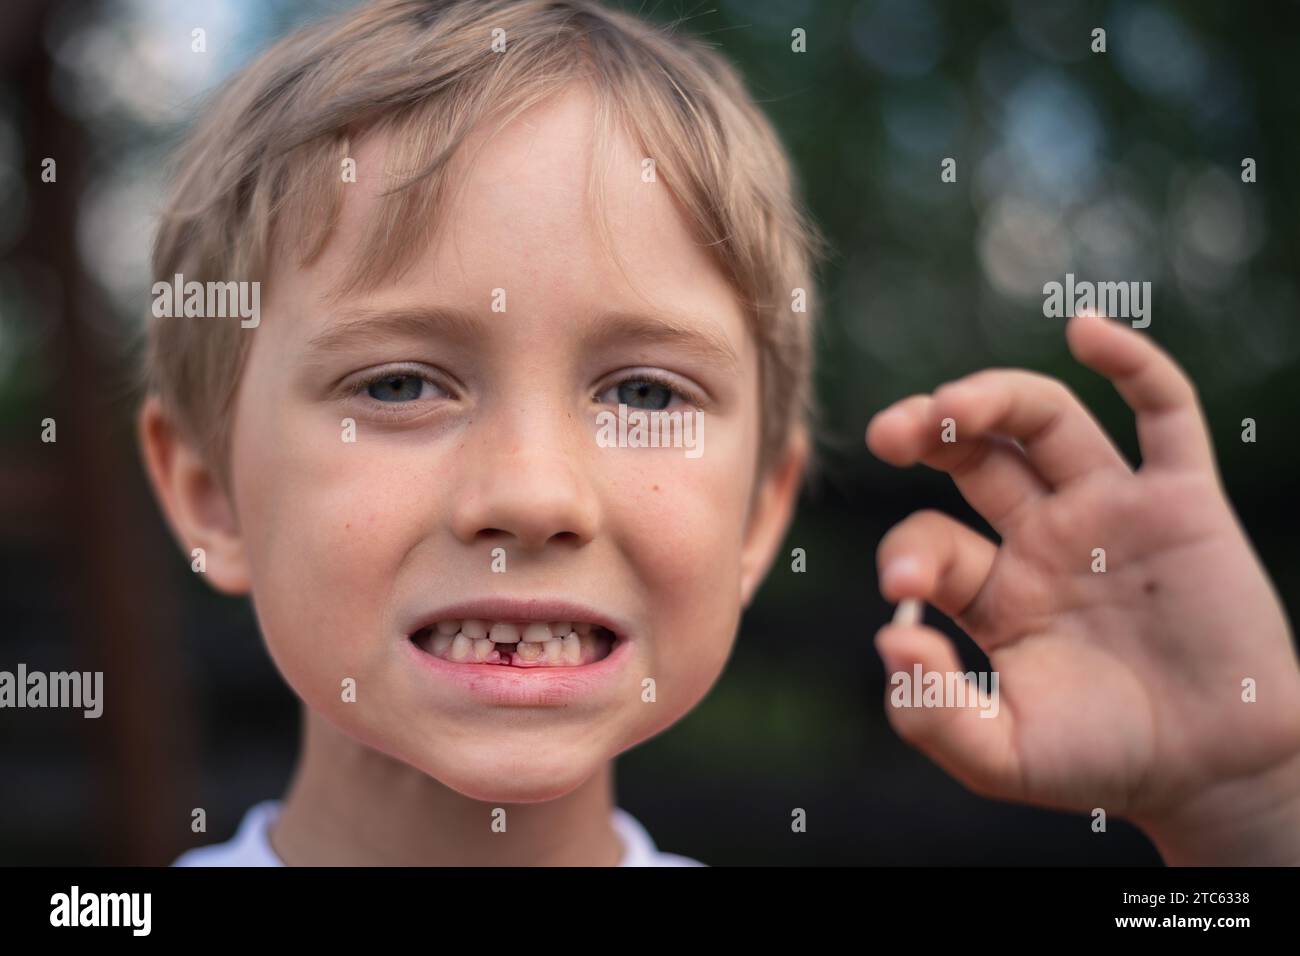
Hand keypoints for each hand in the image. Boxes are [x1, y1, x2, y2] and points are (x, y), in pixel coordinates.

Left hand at [865, 312, 1299, 863]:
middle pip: (975, 454)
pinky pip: (1164, 414)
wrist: (1215, 773)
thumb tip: (889, 636)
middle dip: (927, 430)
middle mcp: (1043, 536)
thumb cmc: (1102, 760)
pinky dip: (1133, 366)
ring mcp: (1110, 511)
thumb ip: (932, 712)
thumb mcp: (1002, 755)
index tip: (902, 586)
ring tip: (952, 403)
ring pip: (1048, 422)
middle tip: (889, 433)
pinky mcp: (1182, 502)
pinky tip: (1087, 333)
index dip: (906, 550)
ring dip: (998, 397)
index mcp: (992, 587)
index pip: (929, 538)